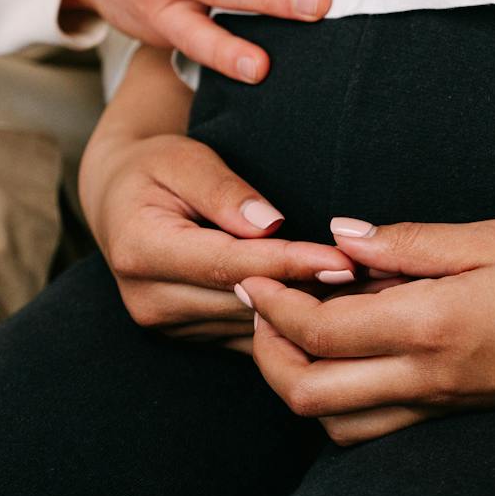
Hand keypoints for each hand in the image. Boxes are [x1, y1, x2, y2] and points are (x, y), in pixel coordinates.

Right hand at [79, 131, 356, 348]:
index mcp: (141, 251)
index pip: (229, 263)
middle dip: (310, 292)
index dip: (289, 263)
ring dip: (308, 313)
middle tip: (374, 281)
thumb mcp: (183, 159)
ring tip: (367, 295)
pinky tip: (338, 308)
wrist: (120, 201)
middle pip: (245, 302)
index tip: (341, 259)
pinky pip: (250, 336)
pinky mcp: (188, 337)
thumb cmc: (157, 168)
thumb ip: (223, 190)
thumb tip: (269, 224)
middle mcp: (150, 300)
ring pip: (252, 327)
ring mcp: (167, 326)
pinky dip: (292, 323)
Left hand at [237, 219, 494, 444]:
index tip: (254, 272)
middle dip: (267, 353)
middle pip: (308, 393)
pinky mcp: (459, 413)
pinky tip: (356, 352)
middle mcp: (428, 377)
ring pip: (336, 423)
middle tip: (264, 305)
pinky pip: (376, 425)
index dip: (273, 304)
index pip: (321, 330)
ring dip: (301, 382)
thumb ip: (414, 241)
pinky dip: (343, 398)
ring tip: (302, 328)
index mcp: (433, 325)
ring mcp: (443, 404)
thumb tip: (346, 236)